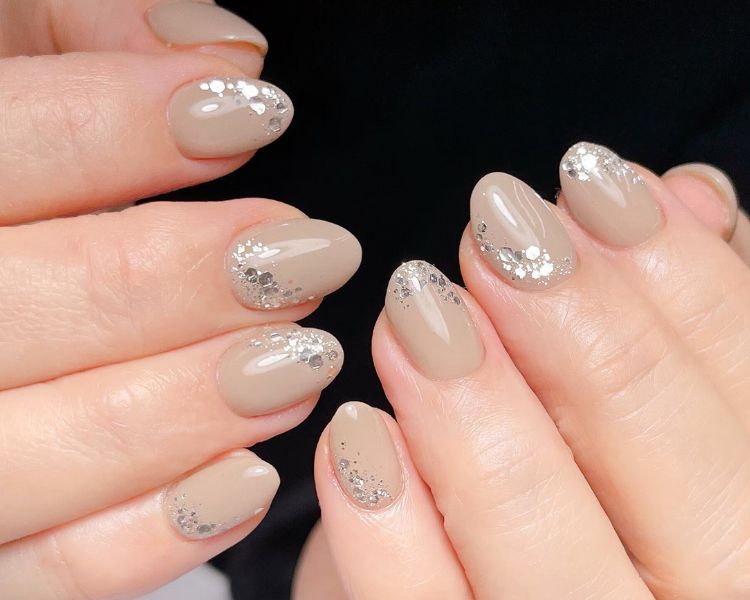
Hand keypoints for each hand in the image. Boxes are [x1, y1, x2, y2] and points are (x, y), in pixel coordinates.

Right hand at [0, 2, 359, 597]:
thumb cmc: (10, 162)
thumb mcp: (10, 42)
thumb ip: (88, 28)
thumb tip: (224, 53)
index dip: (119, 125)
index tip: (256, 114)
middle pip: (24, 309)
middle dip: (179, 279)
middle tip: (307, 256)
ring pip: (34, 452)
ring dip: (186, 407)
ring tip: (302, 361)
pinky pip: (48, 572)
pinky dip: (150, 537)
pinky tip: (250, 480)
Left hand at [298, 146, 748, 598]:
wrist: (499, 599)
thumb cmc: (600, 498)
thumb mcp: (654, 414)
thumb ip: (677, 323)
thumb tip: (685, 192)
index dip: (683, 279)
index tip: (593, 182)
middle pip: (683, 483)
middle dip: (590, 337)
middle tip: (499, 234)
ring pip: (547, 557)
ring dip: (476, 419)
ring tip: (413, 310)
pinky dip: (388, 538)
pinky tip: (356, 438)